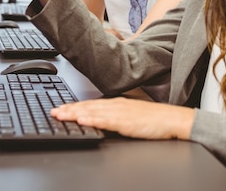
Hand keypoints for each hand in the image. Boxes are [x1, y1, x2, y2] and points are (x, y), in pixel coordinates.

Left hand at [50, 97, 194, 139]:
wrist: (171, 119)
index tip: (60, 109)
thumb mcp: (130, 116)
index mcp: (116, 104)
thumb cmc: (153, 120)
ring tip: (61, 116)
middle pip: (87, 107)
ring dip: (75, 114)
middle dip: (69, 110)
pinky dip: (93, 120)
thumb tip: (100, 120)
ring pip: (93, 112)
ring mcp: (120, 113)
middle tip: (53, 112)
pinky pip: (106, 120)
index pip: (90, 105)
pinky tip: (83, 121)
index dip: (73, 107)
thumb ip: (115, 117)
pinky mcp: (126, 122)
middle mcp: (115, 106)